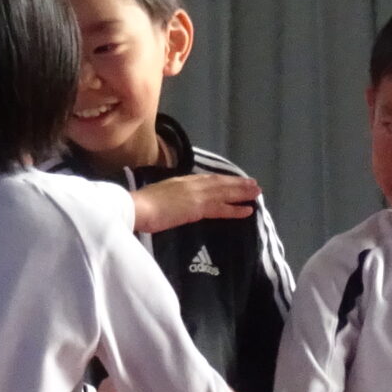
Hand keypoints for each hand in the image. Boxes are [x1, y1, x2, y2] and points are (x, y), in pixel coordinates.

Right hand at [134, 172, 260, 233]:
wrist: (134, 208)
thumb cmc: (139, 206)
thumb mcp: (155, 197)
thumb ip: (167, 198)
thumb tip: (171, 204)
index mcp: (179, 181)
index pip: (206, 180)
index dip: (222, 180)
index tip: (234, 181)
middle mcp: (190, 184)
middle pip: (219, 183)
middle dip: (237, 184)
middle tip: (254, 185)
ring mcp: (194, 194)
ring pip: (224, 192)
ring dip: (242, 193)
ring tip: (257, 193)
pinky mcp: (196, 207)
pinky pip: (220, 208)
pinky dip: (235, 209)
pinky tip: (248, 211)